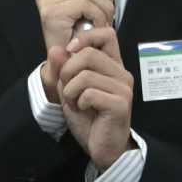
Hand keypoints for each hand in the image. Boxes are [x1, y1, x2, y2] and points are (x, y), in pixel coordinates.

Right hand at [36, 0, 114, 102]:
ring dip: (104, 8)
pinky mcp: (52, 13)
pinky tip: (94, 26)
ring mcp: (48, 1)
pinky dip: (97, 16)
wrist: (68, 64)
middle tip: (105, 11)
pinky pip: (86, 4)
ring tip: (100, 22)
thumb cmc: (80, 36)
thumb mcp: (86, 6)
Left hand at [54, 27, 135, 169]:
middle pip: (88, 54)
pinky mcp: (120, 104)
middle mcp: (121, 74)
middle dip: (67, 71)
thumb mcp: (69, 90)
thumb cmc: (90, 118)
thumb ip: (62, 69)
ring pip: (85, 75)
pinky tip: (86, 110)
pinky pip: (89, 93)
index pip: (107, 34)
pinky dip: (79, 103)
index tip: (71, 52)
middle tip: (69, 89)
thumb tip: (58, 49)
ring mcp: (123, 88)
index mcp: (112, 66)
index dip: (85, 37)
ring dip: (71, 91)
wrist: (103, 148)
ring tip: (77, 103)